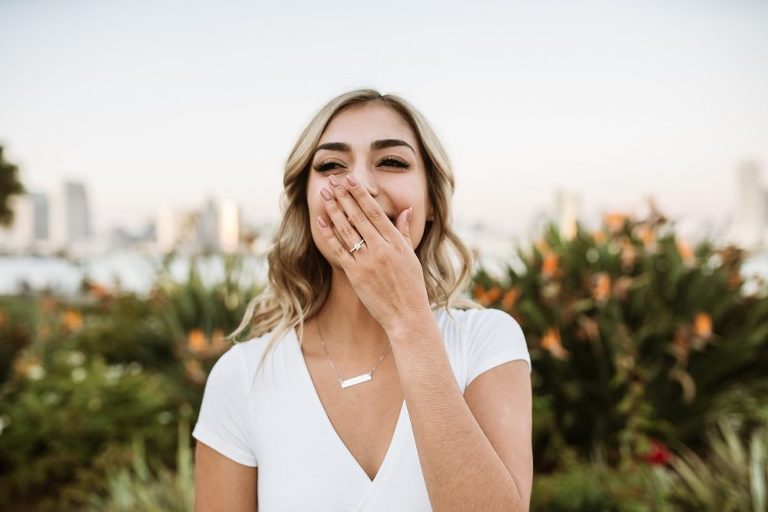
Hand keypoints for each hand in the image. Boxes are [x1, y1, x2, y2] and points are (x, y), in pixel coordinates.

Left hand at [315, 174, 430, 333]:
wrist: (407, 315)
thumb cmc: (411, 287)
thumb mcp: (411, 256)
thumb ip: (403, 232)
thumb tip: (406, 210)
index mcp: (396, 242)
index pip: (375, 212)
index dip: (360, 194)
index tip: (350, 179)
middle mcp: (381, 249)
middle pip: (358, 216)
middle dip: (343, 196)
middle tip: (332, 180)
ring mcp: (367, 261)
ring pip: (346, 230)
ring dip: (333, 210)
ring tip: (324, 194)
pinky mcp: (356, 275)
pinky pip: (339, 250)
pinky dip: (329, 235)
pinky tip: (321, 221)